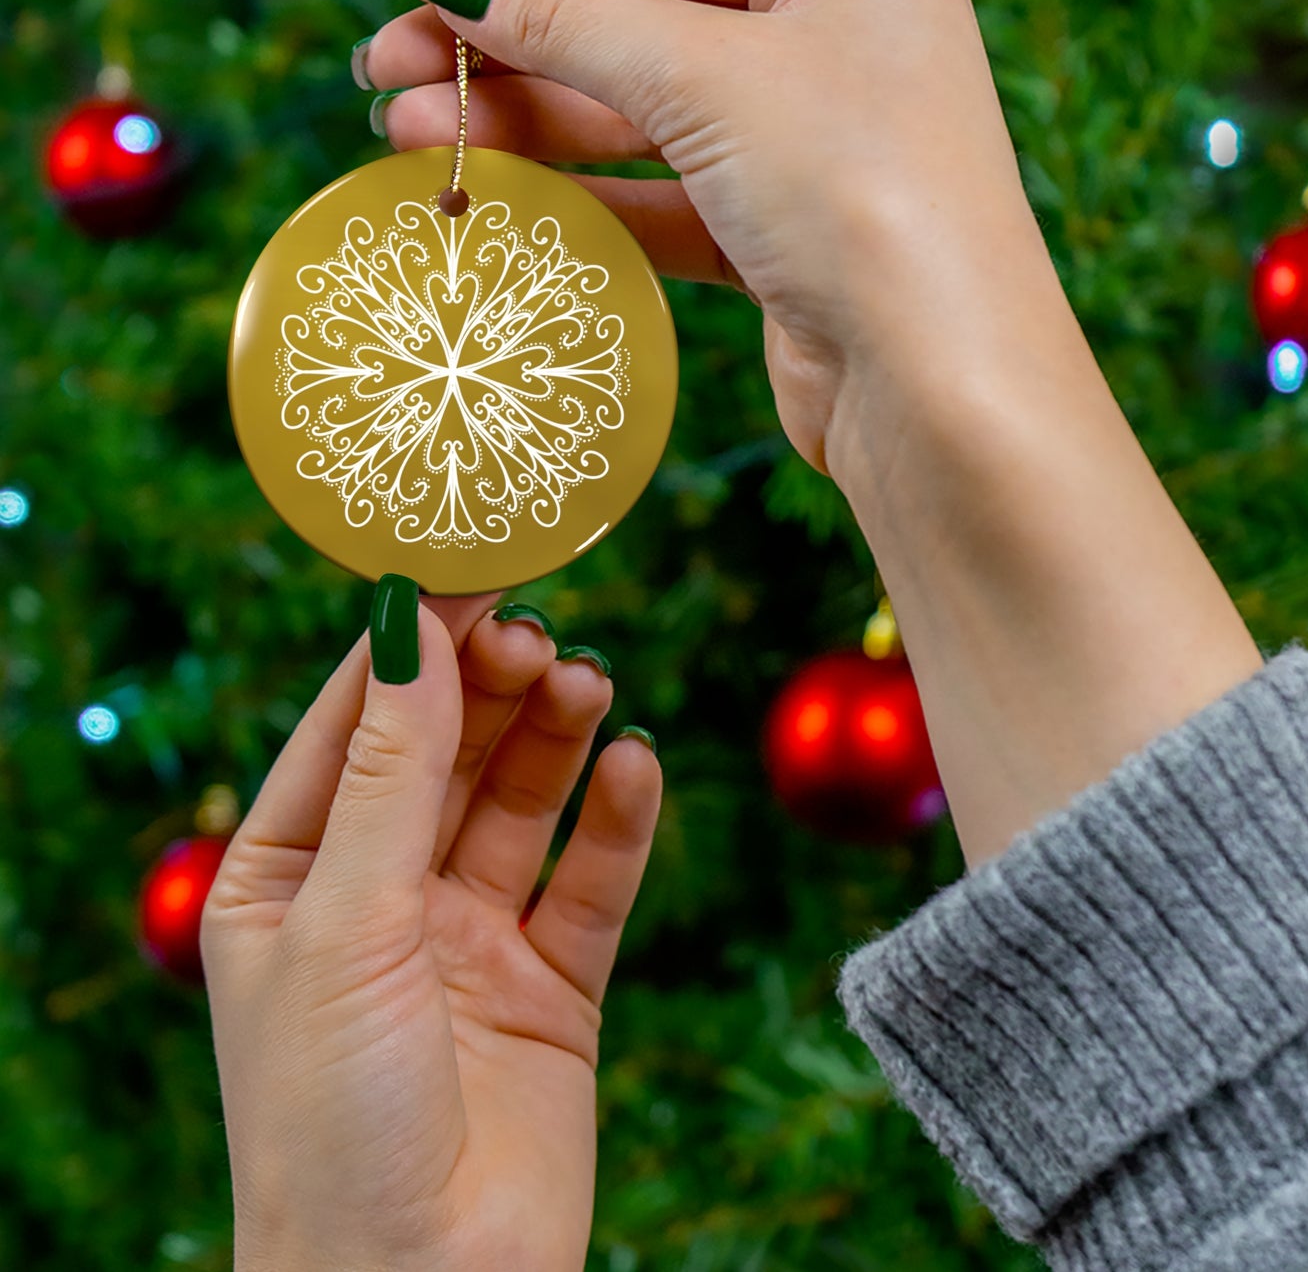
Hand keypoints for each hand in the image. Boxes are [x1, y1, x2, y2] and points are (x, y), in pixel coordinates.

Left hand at [202, 591, 661, 1271]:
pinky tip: (635, 768)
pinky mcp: (552, 986)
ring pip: (521, 804)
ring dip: (555, 738)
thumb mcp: (346, 923)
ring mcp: (469, 940)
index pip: (353, 726)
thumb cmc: (331, 1120)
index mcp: (289, 878)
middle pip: (446, 754)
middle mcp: (380, 898)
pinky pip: (591, 882)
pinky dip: (617, 822)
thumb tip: (411, 627)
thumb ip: (392, 773)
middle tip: (539, 634)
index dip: (410, 647)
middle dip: (490, 689)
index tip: (470, 569)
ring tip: (588, 683)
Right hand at [361, 0, 1049, 483]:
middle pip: (636, 23)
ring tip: (405, 135)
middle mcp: (834, 38)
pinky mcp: (782, 237)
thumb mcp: (707, 79)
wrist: (939, 390)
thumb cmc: (859, 195)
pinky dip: (580, 198)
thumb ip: (571, 20)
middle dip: (508, 47)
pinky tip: (490, 195)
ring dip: (525, 126)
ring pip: (639, 118)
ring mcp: (808, 143)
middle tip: (384, 69)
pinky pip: (661, 199)